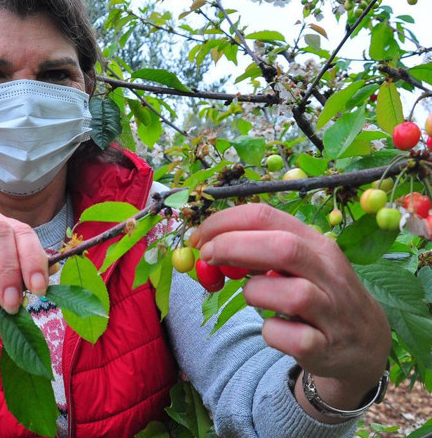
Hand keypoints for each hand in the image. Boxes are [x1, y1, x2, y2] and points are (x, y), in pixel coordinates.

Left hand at [189, 204, 390, 406]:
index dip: (224, 223)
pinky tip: (275, 330)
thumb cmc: (317, 294)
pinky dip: (271, 333)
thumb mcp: (297, 263)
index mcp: (316, 243)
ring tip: (255, 297)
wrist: (364, 343)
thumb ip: (258, 250)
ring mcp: (331, 310)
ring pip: (290, 294)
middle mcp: (328, 272)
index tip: (199, 238)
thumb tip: (207, 245)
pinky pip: (290, 338)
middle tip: (206, 257)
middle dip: (233, 247)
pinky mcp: (324, 346)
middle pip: (281, 247)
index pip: (266, 217)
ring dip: (255, 293)